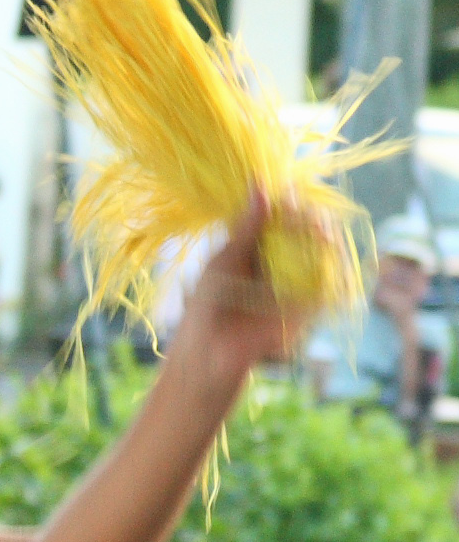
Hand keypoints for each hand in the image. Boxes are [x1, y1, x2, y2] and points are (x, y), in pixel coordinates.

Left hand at [169, 187, 333, 398]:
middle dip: (313, 219)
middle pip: (307, 232)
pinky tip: (333, 258)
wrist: (209, 357)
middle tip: (311, 213)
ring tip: (323, 231)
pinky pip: (326, 287)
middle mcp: (279, 262)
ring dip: (328, 241)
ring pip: (321, 255)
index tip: (292, 192)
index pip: (283, 215)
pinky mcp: (304, 309)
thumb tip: (261, 184)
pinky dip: (334, 272)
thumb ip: (246, 227)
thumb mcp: (224, 260)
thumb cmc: (206, 307)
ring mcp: (294, 285)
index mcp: (257, 246)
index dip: (291, 203)